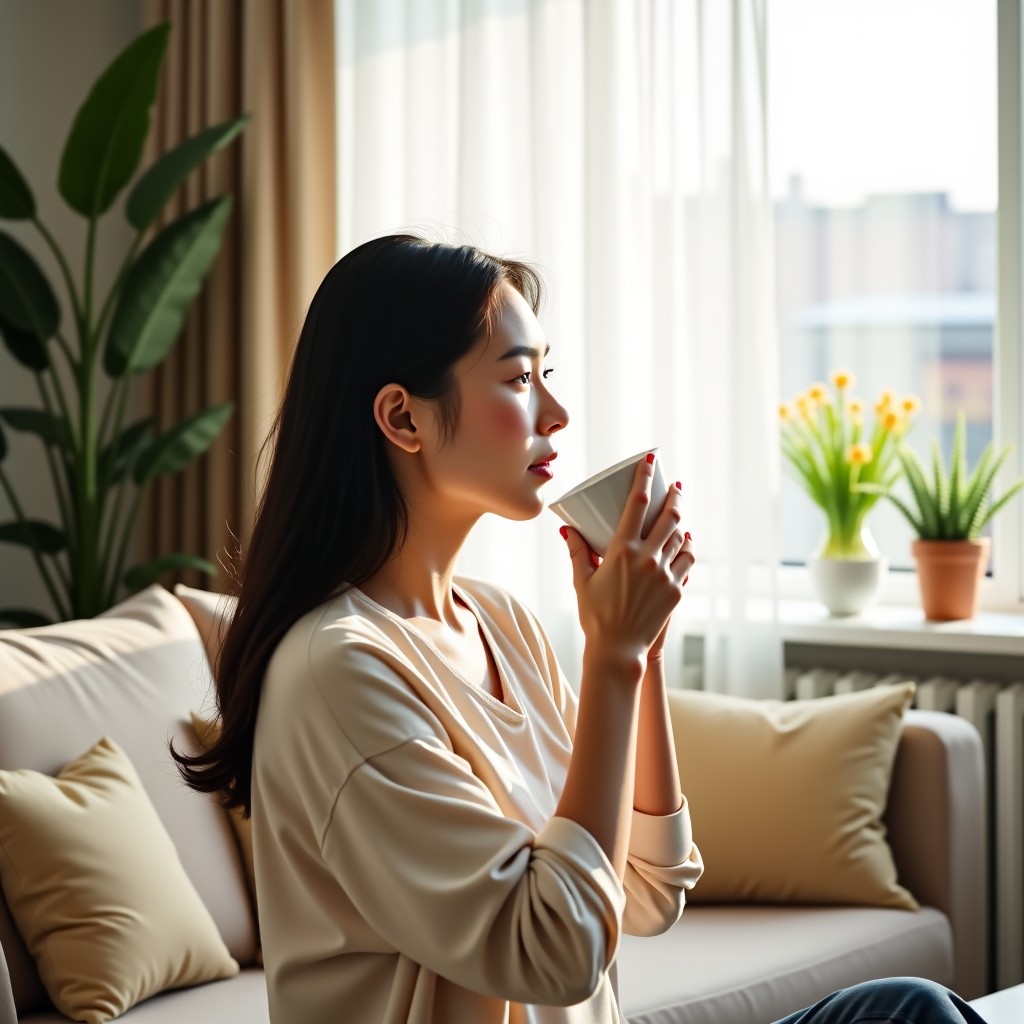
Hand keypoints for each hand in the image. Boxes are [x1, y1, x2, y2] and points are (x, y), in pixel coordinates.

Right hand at [561, 454, 694, 666]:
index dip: (645, 477)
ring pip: (681, 537)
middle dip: (673, 495)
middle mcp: (647, 558)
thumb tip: (566, 529)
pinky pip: (688, 562)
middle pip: (668, 516)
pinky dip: (689, 548)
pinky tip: (687, 542)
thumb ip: (576, 551)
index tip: (650, 461)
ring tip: (679, 511)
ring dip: (681, 520)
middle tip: (675, 485)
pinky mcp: (676, 591)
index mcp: (621, 551)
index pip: (637, 503)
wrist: (618, 650)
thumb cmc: (595, 615)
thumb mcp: (581, 580)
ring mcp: (665, 575)